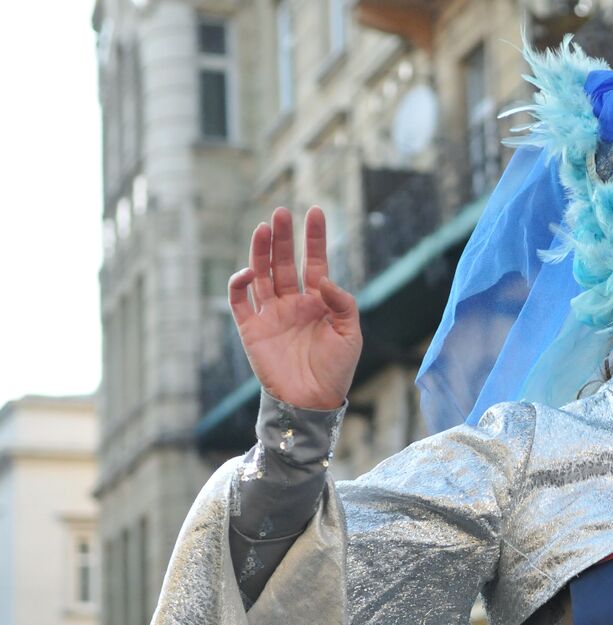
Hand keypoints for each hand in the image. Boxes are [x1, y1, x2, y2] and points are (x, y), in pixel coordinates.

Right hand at [228, 206, 361, 409]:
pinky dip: (239, 283)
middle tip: (281, 212)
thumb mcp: (349, 334)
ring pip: (261, 274)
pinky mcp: (251, 329)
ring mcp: (270, 314)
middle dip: (283, 237)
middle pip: (284, 262)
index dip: (314, 237)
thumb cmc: (336, 370)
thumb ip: (342, 303)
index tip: (315, 211)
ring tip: (264, 227)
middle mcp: (292, 303)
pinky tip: (249, 271)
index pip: (314, 261)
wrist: (312, 402)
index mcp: (318, 302)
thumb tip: (322, 277)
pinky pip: (239, 301)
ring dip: (261, 251)